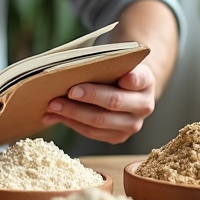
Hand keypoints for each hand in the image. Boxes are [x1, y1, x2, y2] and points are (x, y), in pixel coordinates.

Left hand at [40, 64, 155, 143]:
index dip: (132, 79)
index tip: (123, 78)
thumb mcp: (116, 62)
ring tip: (53, 105)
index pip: (140, 79)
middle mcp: (144, 105)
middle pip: (114, 102)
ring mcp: (133, 125)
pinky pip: (92, 132)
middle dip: (89, 96)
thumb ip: (104, 63)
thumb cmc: (114, 72)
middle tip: (69, 91)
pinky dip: (71, 123)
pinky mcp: (118, 137)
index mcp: (146, 81)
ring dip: (73, 113)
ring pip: (100, 121)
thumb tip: (74, 69)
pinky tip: (55, 116)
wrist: (125, 92)